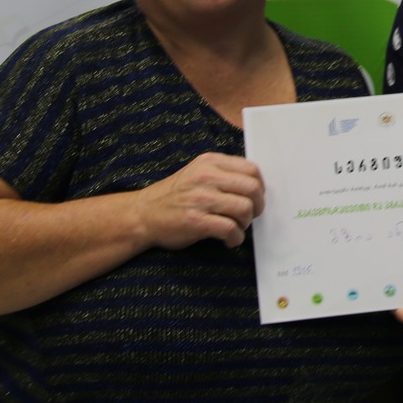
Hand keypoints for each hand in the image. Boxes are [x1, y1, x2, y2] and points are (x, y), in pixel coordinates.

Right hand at [131, 152, 264, 249]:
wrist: (143, 214)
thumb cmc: (174, 196)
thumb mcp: (197, 172)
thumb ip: (223, 173)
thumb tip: (255, 186)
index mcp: (210, 162)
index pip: (251, 169)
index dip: (259, 186)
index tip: (255, 198)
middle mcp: (206, 177)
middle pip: (252, 189)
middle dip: (257, 206)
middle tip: (249, 216)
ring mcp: (201, 199)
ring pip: (244, 209)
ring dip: (246, 223)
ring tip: (236, 228)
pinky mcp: (196, 221)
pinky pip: (230, 229)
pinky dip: (235, 238)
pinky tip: (229, 240)